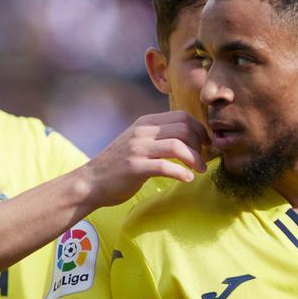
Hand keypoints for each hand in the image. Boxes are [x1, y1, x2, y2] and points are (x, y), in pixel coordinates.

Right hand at [80, 111, 208, 206]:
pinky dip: (181, 172)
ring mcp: (138, 149)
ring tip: (200, 170)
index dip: (200, 129)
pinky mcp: (135, 167)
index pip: (182, 116)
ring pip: (178, 146)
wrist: (91, 181)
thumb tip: (188, 137)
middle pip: (184, 129)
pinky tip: (187, 179)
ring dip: (195, 159)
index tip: (206, 144)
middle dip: (200, 145)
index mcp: (145, 123)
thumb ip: (158, 136)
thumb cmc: (118, 165)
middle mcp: (142, 132)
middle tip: (203, 160)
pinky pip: (166, 166)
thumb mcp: (137, 141)